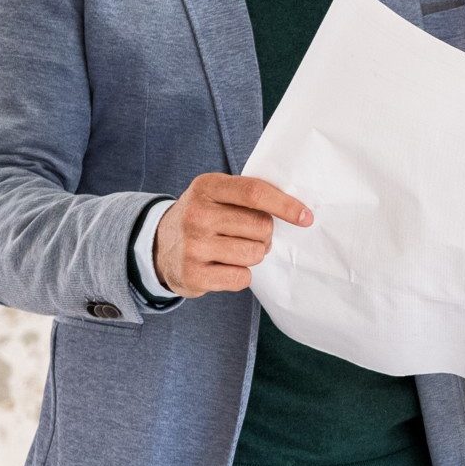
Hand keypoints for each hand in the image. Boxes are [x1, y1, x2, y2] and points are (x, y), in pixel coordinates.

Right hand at [156, 173, 310, 294]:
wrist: (158, 245)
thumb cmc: (202, 218)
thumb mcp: (216, 194)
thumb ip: (249, 195)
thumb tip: (297, 211)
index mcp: (206, 187)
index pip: (255, 193)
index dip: (286, 205)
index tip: (306, 217)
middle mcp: (196, 214)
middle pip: (261, 226)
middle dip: (265, 235)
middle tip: (248, 236)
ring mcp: (193, 245)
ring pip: (254, 254)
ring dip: (253, 255)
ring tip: (234, 250)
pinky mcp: (193, 274)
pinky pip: (242, 278)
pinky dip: (241, 275)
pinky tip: (223, 267)